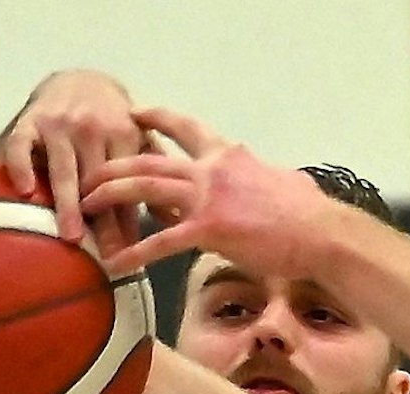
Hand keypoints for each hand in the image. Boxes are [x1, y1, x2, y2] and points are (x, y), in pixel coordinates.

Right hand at [0, 70, 147, 250]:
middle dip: (103, 220)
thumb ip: (154, 174)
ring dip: (68, 203)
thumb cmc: (113, 121)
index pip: (127, 184)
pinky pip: (21, 146)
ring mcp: (58, 125)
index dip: (129, 220)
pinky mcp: (29, 122)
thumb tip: (175, 218)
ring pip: (63, 169)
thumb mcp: (139, 140)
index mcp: (124, 134)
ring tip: (71, 236)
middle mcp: (92, 128)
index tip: (132, 253)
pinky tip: (26, 191)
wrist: (80, 78)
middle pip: (96, 181)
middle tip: (106, 254)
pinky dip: (22, 167)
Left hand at [81, 107, 333, 276]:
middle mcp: (213, 169)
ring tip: (86, 207)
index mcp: (229, 155)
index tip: (134, 113)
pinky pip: (161, 241)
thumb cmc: (310, 215)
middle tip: (89, 174)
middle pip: (150, 160)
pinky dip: (135, 252)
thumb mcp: (282, 181)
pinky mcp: (209, 229)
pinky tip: (116, 264)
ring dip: (110, 196)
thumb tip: (273, 180)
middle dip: (113, 165)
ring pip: (144, 188)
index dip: (156, 118)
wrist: (323, 234)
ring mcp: (208, 196)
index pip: (186, 128)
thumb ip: (261, 177)